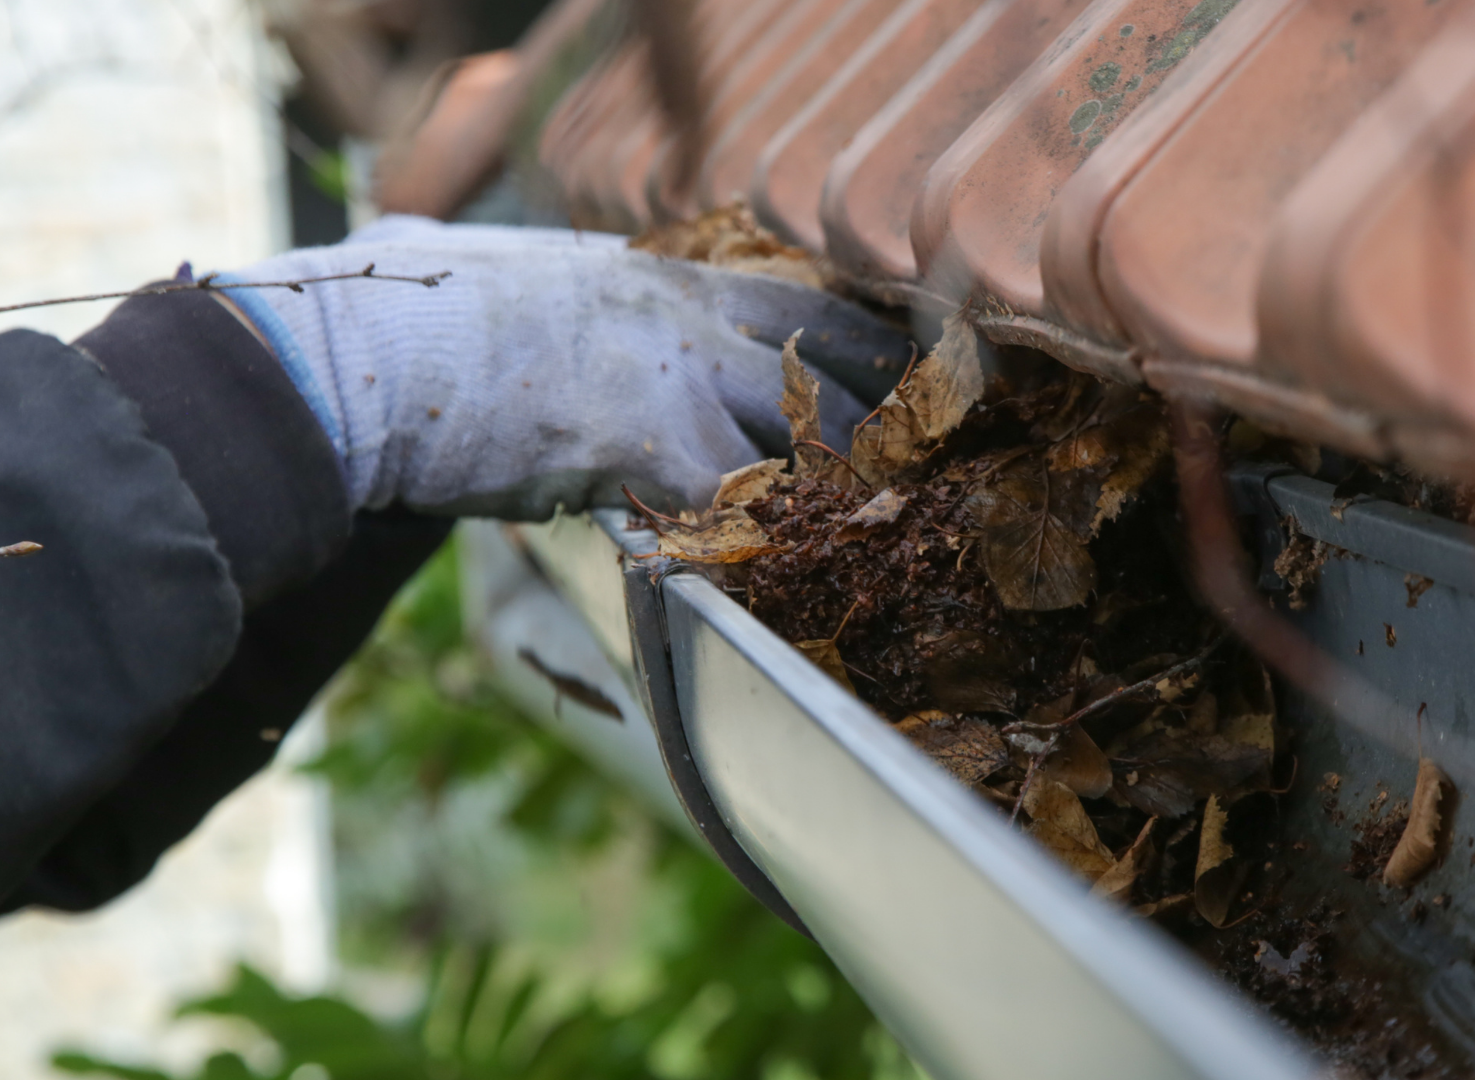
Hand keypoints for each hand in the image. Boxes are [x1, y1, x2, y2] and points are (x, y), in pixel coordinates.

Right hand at [217, 216, 910, 518]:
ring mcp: (680, 377)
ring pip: (804, 439)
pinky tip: (777, 576)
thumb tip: (475, 257)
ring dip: (834, 493)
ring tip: (869, 538)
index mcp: (662, 279)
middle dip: (876, 424)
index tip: (897, 381)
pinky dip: (760, 545)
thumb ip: (549, 285)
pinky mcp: (653, 445)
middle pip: (830, 369)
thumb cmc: (413, 310)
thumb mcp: (509, 273)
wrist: (366, 351)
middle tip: (913, 471)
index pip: (800, 304)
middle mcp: (691, 319)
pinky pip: (739, 506)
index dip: (859, 348)